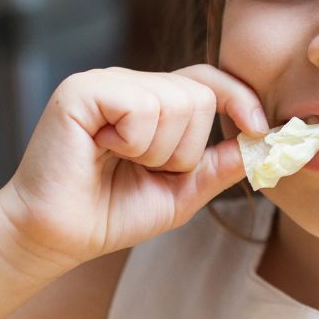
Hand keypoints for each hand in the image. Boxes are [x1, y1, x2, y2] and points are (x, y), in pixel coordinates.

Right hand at [0, 65, 268, 273]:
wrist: (56, 237)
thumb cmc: (109, 215)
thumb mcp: (179, 193)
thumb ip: (218, 166)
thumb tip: (262, 145)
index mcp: (152, 101)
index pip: (208, 81)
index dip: (240, 99)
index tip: (260, 128)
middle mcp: (129, 84)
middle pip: (199, 95)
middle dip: (185, 150)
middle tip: (144, 168)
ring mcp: (104, 83)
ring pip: (175, 102)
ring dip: (157, 151)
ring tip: (119, 163)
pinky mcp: (81, 91)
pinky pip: (140, 107)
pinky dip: (132, 142)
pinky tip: (101, 152)